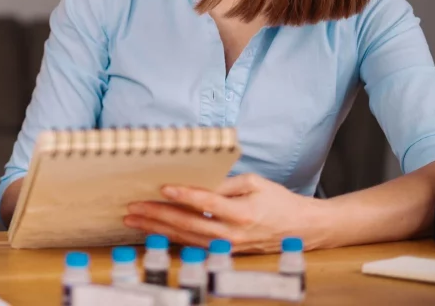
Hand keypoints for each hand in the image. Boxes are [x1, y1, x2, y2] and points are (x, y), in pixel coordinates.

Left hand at [124, 173, 324, 253]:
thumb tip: (196, 182)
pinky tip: (153, 231)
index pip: (207, 203)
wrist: (301, 228)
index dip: (183, 195)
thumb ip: (225, 183)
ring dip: (157, 228)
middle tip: (133, 206)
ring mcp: (227, 247)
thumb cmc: (278, 201)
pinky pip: (192, 245)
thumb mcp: (254, 183)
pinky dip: (170, 238)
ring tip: (134, 219)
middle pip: (188, 224)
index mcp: (242, 213)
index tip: (162, 187)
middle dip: (157, 214)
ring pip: (185, 238)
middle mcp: (232, 234)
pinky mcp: (224, 253)